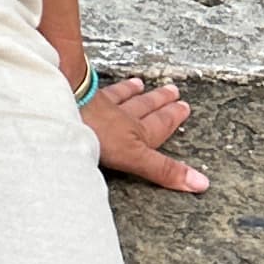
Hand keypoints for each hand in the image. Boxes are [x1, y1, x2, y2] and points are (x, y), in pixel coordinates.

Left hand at [87, 74, 204, 194]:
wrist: (62, 108)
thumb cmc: (97, 133)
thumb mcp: (135, 158)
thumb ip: (164, 170)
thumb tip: (201, 183)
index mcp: (135, 132)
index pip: (158, 125)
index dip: (172, 118)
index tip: (184, 107)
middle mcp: (120, 115)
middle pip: (143, 107)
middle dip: (158, 101)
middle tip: (172, 90)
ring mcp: (98, 104)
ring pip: (120, 96)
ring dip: (131, 91)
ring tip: (139, 83)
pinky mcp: (77, 97)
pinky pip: (94, 90)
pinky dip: (100, 86)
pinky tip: (95, 81)